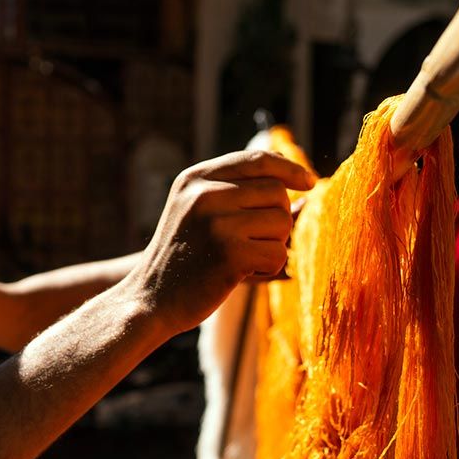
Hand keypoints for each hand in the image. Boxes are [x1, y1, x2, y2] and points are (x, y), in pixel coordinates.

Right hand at [124, 150, 315, 333]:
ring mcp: (216, 222)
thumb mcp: (200, 213)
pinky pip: (279, 255)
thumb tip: (307, 187)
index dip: (289, 168)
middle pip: (276, 192)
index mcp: (195, 178)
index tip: (308, 182)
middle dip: (276, 219)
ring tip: (241, 258)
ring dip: (273, 245)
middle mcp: (204, 193)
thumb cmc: (184, 258)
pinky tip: (240, 275)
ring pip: (282, 222)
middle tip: (252, 242)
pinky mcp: (229, 253)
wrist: (150, 299)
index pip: (257, 160)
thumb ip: (243, 195)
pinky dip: (268, 269)